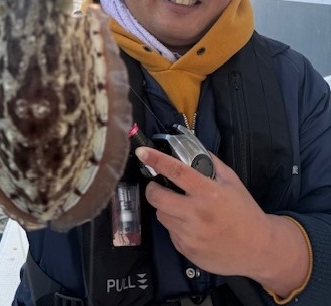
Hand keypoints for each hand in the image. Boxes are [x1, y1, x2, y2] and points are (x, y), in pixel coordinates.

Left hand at [136, 146, 308, 296]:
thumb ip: (211, 164)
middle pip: (157, 198)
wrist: (258, 249)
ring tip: (182, 208)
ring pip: (162, 216)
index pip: (176, 171)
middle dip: (153, 189)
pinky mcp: (187, 251)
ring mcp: (190, 235)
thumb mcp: (232, 182)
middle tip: (158, 186)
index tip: (142, 152)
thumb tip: (191, 150)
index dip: (156, 160)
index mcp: (208, 192)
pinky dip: (176, 227)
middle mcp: (196, 214)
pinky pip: (171, 233)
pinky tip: (191, 227)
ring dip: (166, 209)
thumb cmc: (245, 212)